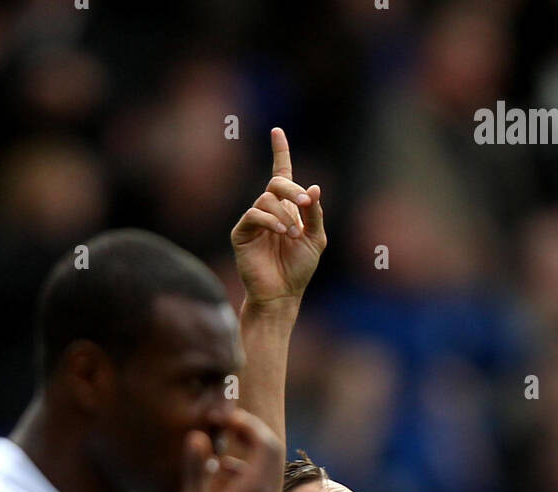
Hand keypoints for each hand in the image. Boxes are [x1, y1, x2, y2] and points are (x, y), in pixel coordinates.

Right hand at [177, 409, 283, 491]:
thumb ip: (196, 469)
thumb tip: (198, 434)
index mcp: (255, 488)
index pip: (265, 441)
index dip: (245, 422)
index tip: (220, 418)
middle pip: (271, 448)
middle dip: (249, 429)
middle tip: (222, 423)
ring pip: (267, 464)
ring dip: (247, 446)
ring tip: (219, 441)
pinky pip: (260, 478)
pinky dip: (244, 464)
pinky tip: (220, 469)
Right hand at [231, 127, 325, 307]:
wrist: (282, 294)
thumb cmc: (299, 269)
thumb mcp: (316, 238)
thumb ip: (314, 213)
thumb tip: (314, 187)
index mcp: (287, 208)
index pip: (282, 173)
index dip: (280, 151)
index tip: (277, 130)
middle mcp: (269, 209)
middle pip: (276, 183)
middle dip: (292, 190)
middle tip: (304, 204)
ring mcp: (254, 220)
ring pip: (266, 199)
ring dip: (284, 215)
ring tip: (293, 235)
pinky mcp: (241, 233)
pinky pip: (254, 214)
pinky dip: (270, 221)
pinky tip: (281, 233)